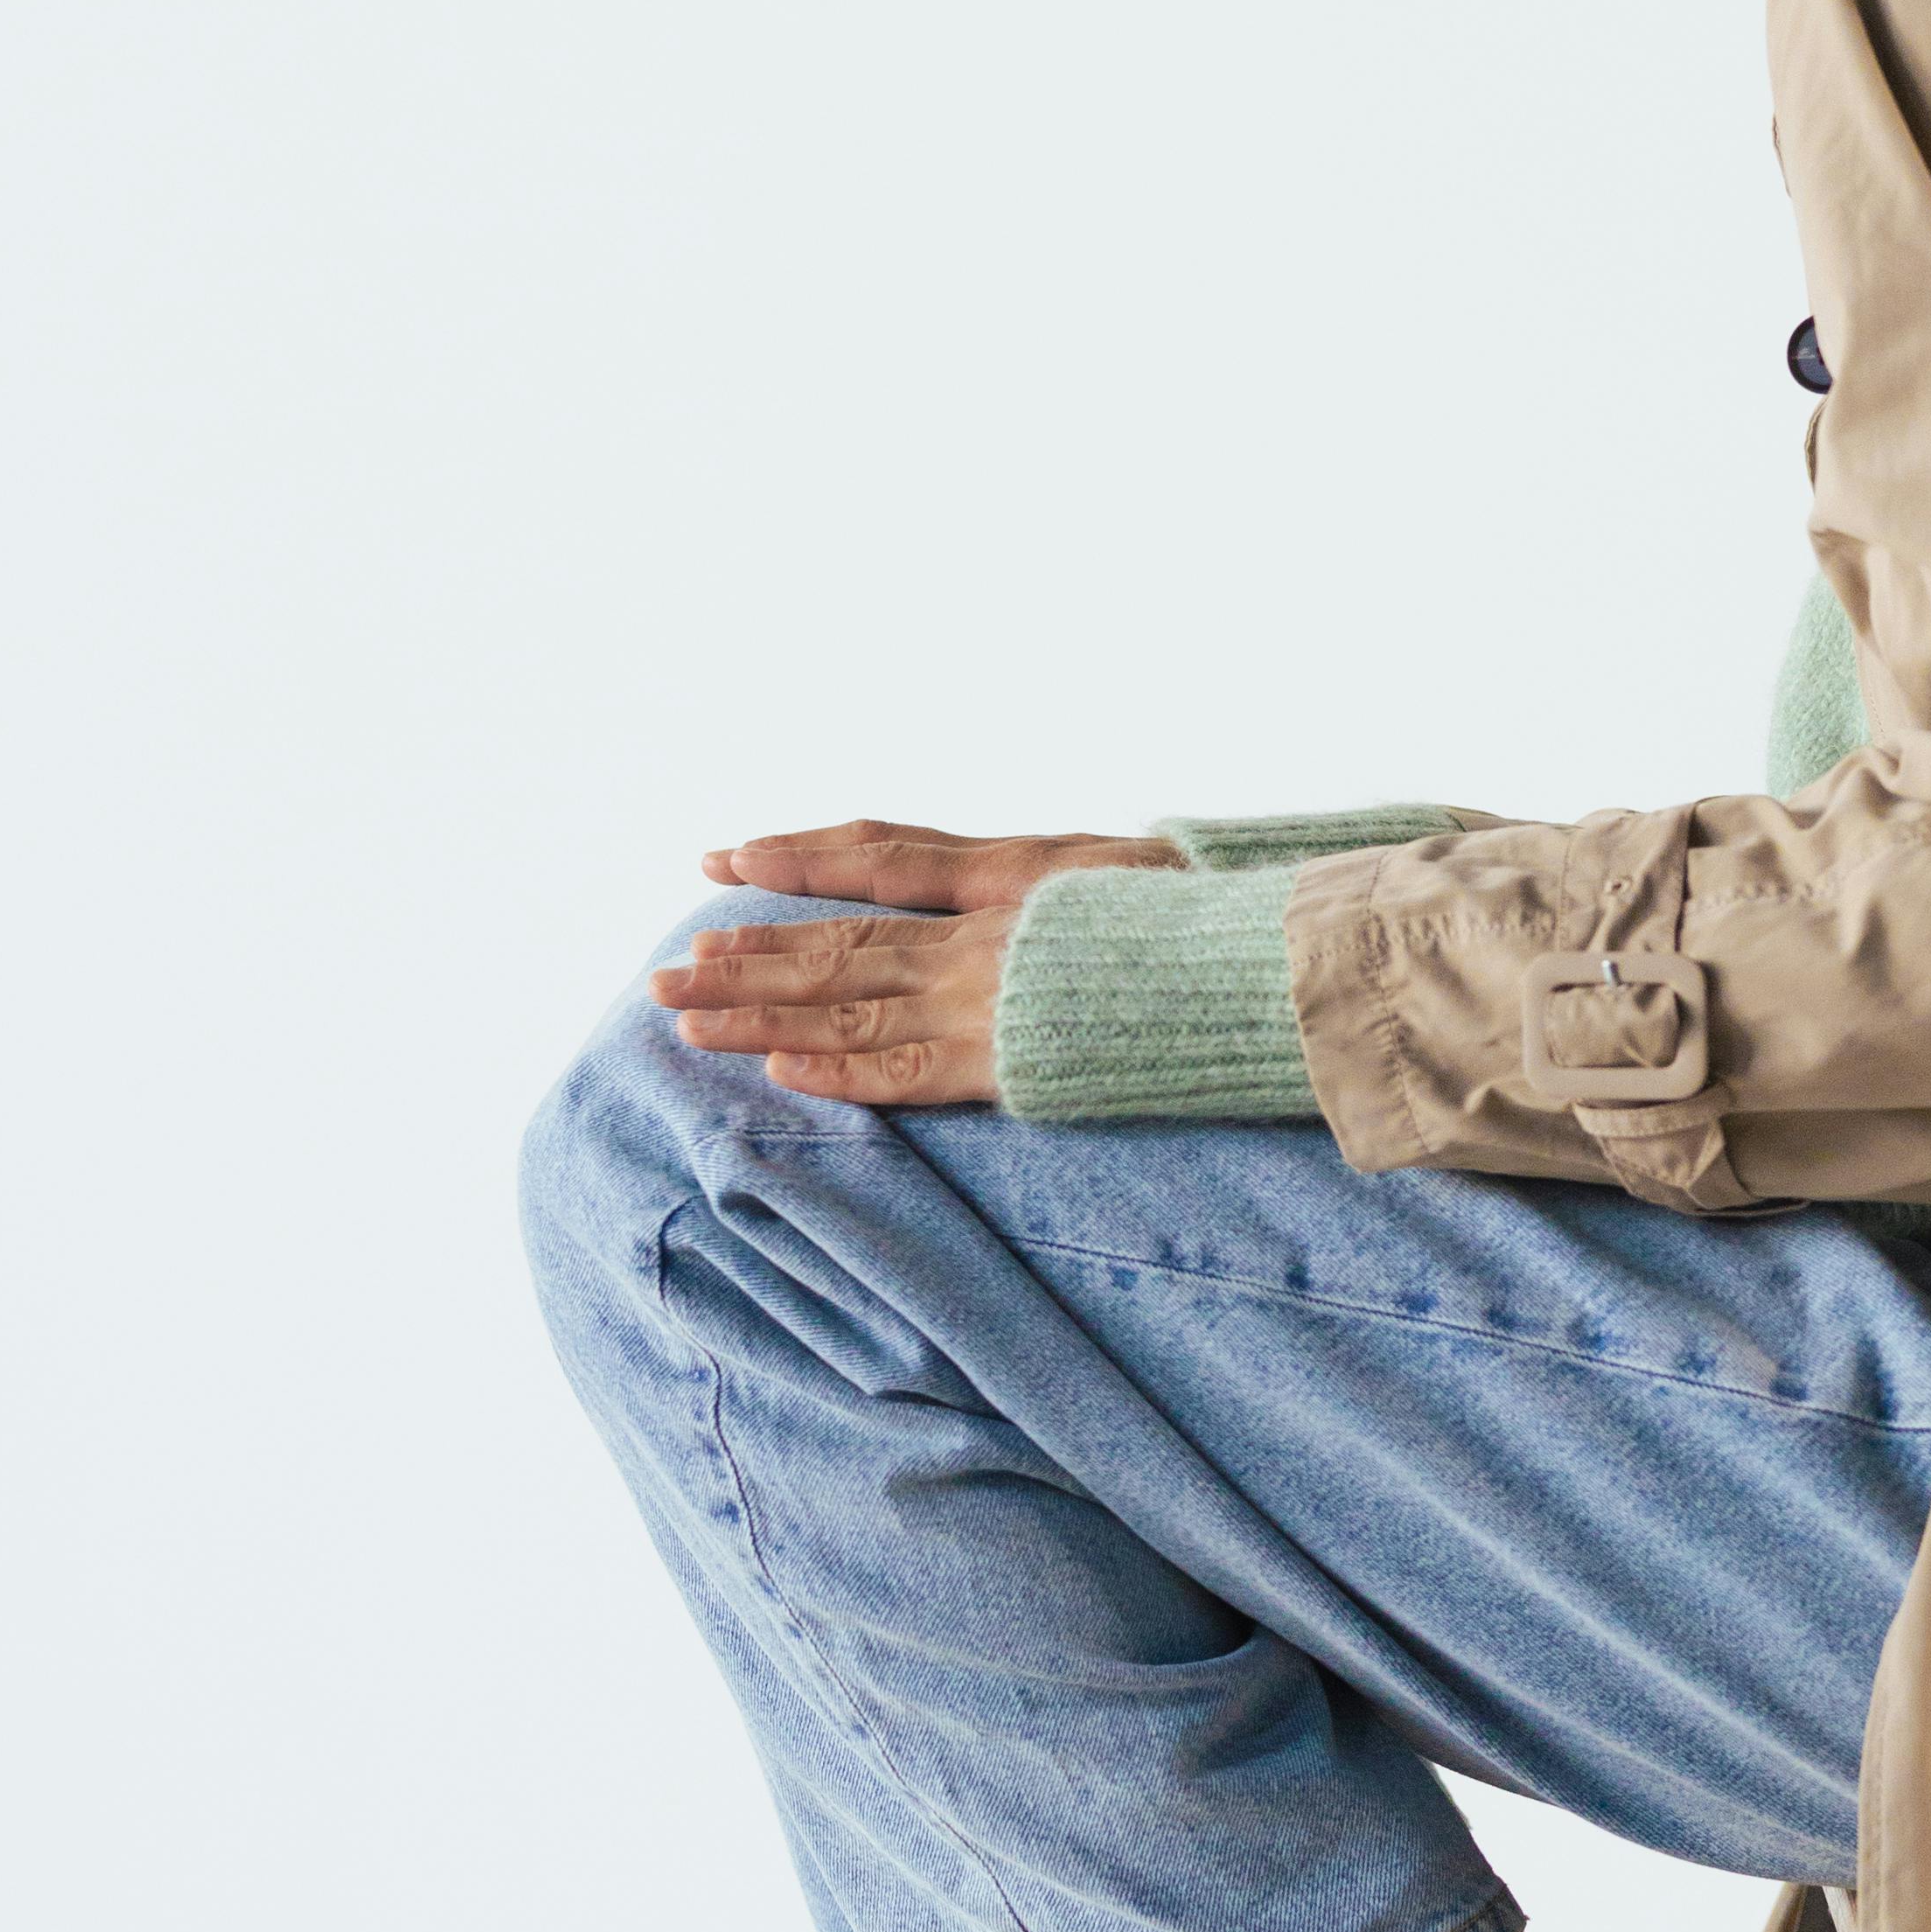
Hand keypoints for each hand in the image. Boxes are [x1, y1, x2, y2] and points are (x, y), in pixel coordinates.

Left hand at [659, 823, 1173, 1113]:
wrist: (1263, 955)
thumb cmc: (1209, 917)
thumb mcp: (1120, 874)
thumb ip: (1049, 886)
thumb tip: (1013, 894)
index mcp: (1007, 882)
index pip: (881, 864)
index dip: (803, 864)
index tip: (729, 862)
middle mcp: (981, 934)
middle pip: (840, 942)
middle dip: (747, 957)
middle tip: (668, 972)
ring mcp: (988, 995)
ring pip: (850, 1002)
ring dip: (761, 1013)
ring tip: (682, 1020)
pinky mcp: (1009, 1057)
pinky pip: (909, 1069)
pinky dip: (842, 1068)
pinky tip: (781, 1069)